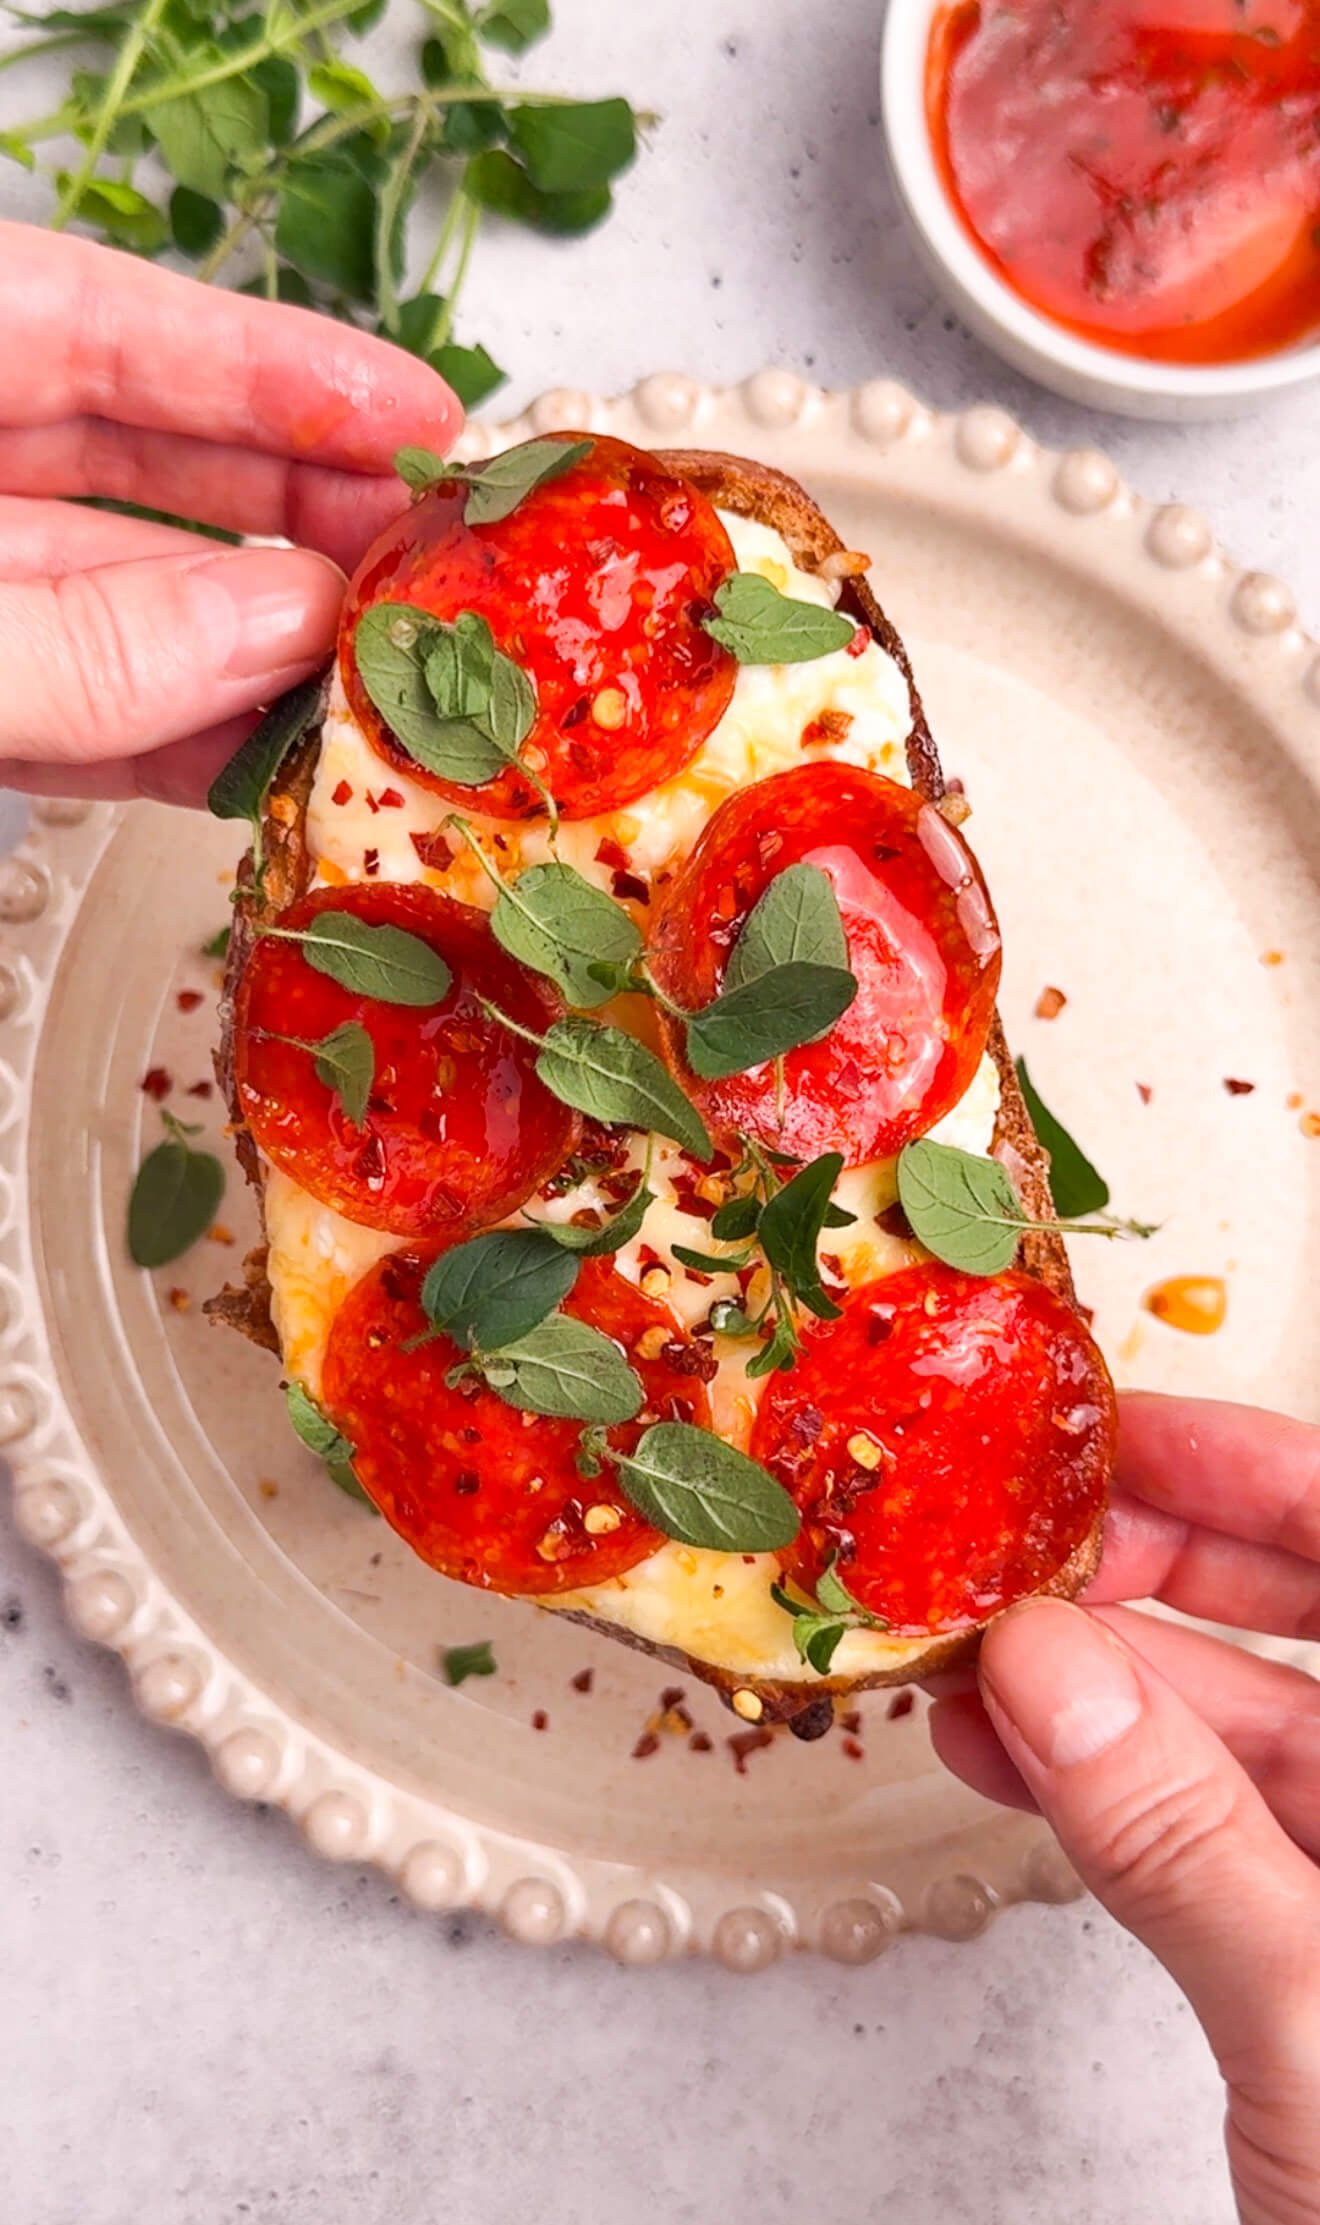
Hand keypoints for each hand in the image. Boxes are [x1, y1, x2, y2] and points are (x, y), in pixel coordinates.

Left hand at [0, 221, 460, 805]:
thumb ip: (73, 636)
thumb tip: (277, 624)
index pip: (90, 320)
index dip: (266, 362)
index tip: (414, 410)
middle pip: (127, 456)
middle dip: (288, 508)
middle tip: (424, 562)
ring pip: (107, 602)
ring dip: (247, 655)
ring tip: (376, 687)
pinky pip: (59, 708)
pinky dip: (157, 742)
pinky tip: (260, 763)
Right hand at [929, 1394, 1319, 2224]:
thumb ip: (1184, 1837)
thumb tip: (1048, 1665)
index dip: (1262, 1474)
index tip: (1121, 1434)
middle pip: (1318, 1624)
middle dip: (1162, 1566)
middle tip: (1025, 1531)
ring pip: (1249, 1734)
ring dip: (1102, 1689)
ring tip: (974, 1650)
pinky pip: (1213, 1834)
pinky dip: (1108, 1793)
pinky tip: (1005, 1758)